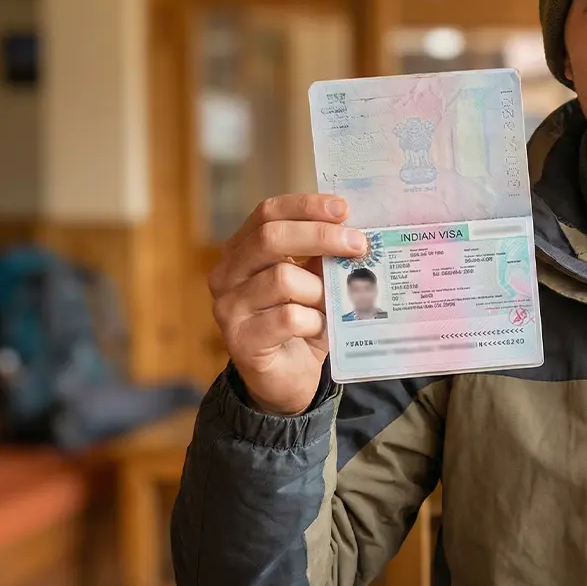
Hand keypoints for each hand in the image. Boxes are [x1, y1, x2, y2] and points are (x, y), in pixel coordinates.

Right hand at [208, 194, 365, 415]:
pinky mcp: (241, 340)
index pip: (267, 213)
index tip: (343, 208)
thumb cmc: (303, 322)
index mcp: (243, 250)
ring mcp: (229, 308)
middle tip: (358, 244)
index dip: (306, 206)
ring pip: (282, 279)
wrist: (286, 378)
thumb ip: (325, 256)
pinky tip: (320, 328)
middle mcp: (228, 274)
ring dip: (320, 290)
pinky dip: (314, 321)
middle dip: (321, 236)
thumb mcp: (316, 282)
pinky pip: (289, 318)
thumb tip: (356, 229)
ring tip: (333, 304)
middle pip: (271, 238)